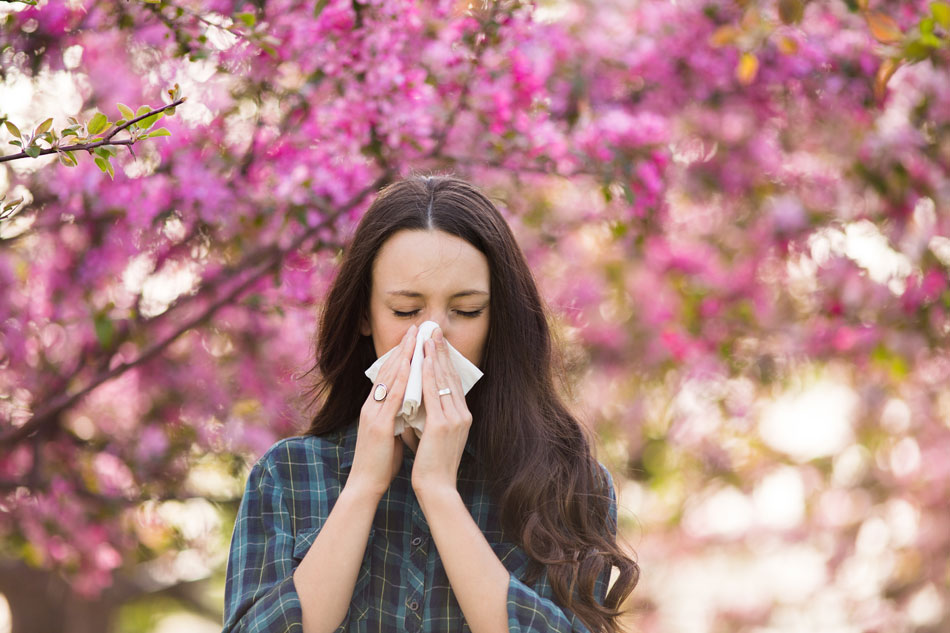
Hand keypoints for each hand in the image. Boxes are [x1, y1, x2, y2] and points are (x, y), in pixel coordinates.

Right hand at [348, 324, 416, 499]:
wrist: (366, 485)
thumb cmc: (380, 461)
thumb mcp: (390, 432)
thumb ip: (397, 416)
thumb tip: (411, 406)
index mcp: (374, 407)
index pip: (387, 375)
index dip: (400, 355)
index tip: (413, 339)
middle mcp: (370, 406)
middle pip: (386, 370)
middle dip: (402, 348)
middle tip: (415, 328)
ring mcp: (372, 414)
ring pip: (388, 378)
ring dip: (402, 356)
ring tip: (414, 338)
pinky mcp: (378, 426)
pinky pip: (391, 398)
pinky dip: (400, 380)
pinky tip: (409, 367)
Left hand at [411, 327, 471, 497]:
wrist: (437, 488)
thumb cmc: (432, 464)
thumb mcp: (433, 435)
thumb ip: (429, 417)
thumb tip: (417, 402)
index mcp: (462, 416)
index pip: (452, 382)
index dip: (444, 360)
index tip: (436, 342)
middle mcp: (462, 414)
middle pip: (450, 375)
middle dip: (441, 351)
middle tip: (434, 329)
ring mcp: (455, 419)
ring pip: (442, 380)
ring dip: (434, 356)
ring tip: (428, 336)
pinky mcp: (443, 425)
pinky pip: (434, 393)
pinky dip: (428, 374)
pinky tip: (423, 360)